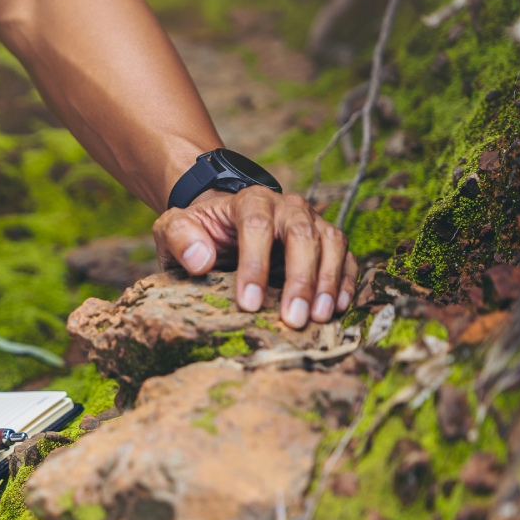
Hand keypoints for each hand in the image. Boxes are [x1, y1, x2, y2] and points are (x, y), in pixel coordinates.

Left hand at [152, 186, 358, 327]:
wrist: (220, 222)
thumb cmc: (198, 231)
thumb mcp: (173, 229)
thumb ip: (179, 237)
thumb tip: (200, 260)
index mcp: (247, 201)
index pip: (256, 227)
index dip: (255, 265)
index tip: (248, 303)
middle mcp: (285, 207)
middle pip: (301, 235)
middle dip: (299, 279)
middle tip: (293, 319)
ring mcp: (310, 221)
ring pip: (329, 243)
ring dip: (327, 282)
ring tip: (319, 317)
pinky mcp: (324, 241)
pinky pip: (345, 255)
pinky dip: (345, 280)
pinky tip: (338, 307)